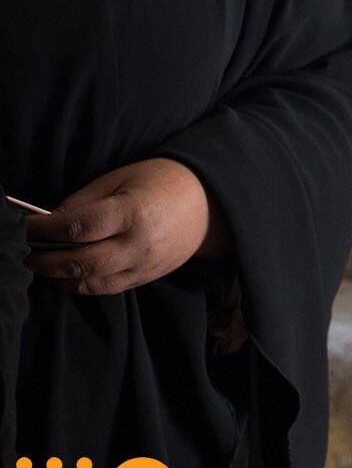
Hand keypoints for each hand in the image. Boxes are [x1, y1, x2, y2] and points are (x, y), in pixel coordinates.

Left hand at [23, 158, 228, 294]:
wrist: (210, 203)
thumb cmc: (163, 182)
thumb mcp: (121, 179)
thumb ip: (83, 201)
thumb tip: (49, 222)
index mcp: (132, 212)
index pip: (76, 228)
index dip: (43, 230)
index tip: (26, 227)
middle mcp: (138, 244)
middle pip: (79, 262)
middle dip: (45, 261)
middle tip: (27, 254)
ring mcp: (144, 264)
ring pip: (90, 283)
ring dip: (60, 277)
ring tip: (45, 267)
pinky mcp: (146, 277)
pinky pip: (107, 289)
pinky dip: (82, 285)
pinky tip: (69, 275)